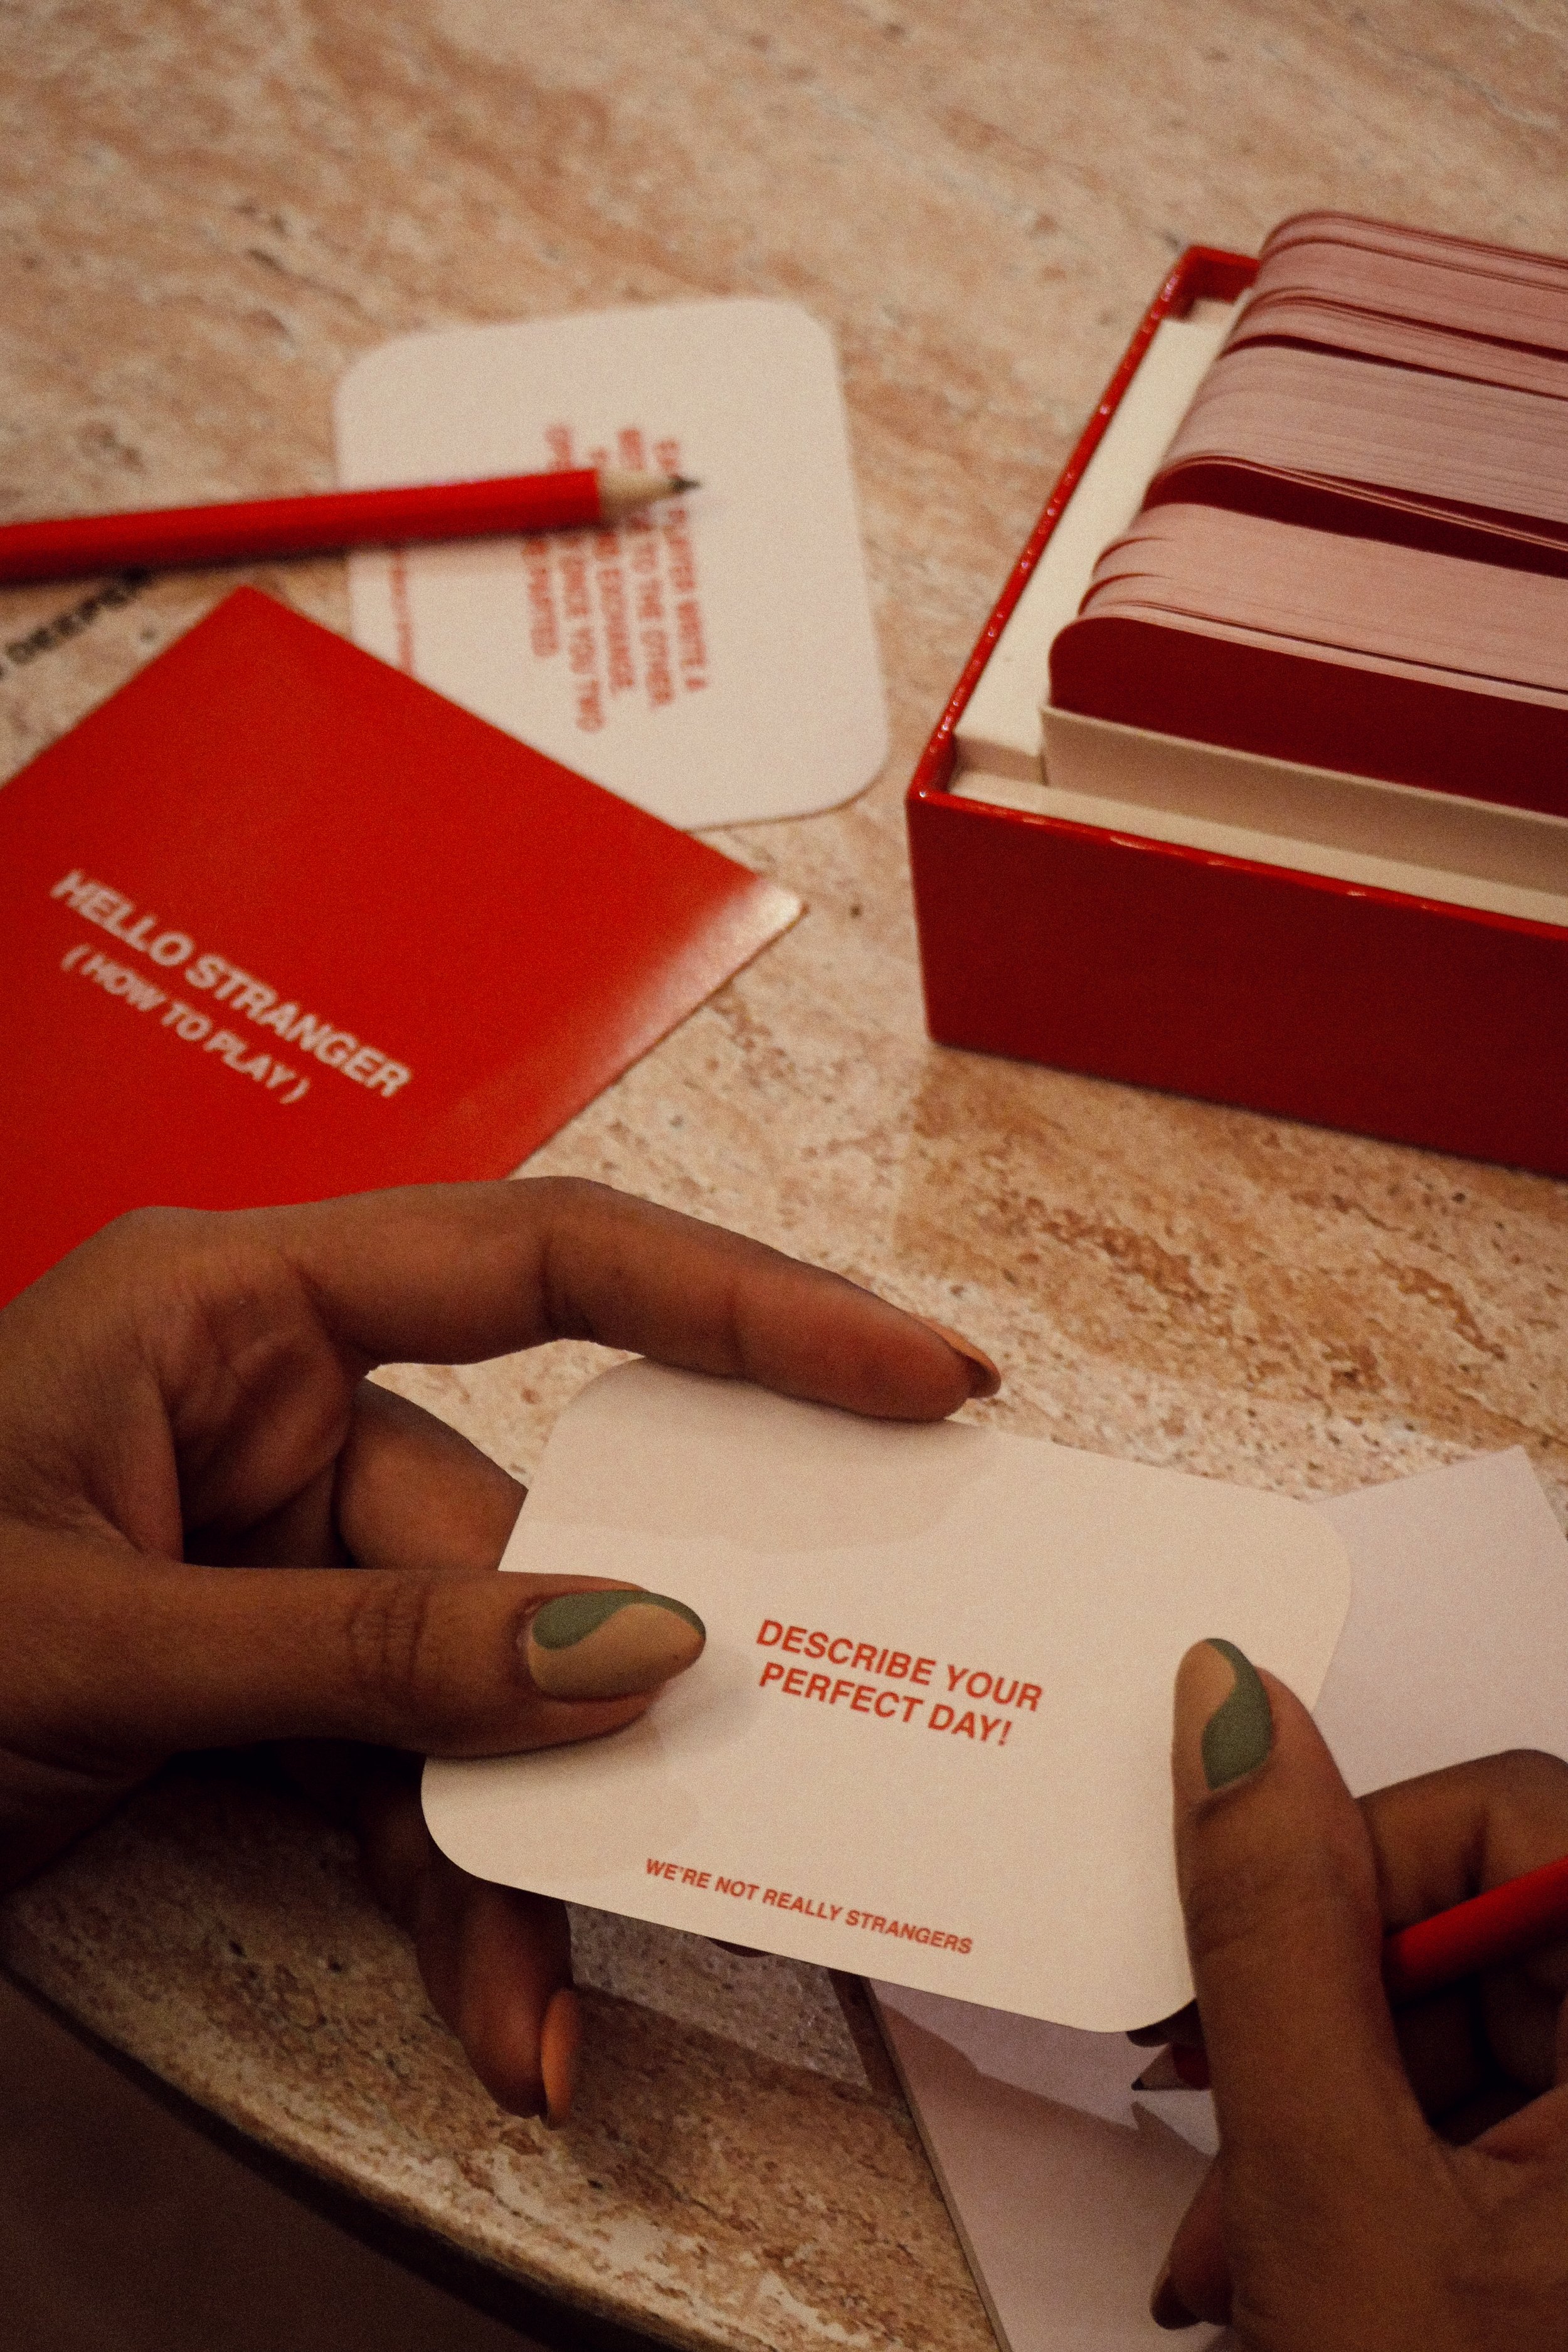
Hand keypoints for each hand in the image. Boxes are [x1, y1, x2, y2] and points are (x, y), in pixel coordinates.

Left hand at [0, 1178, 994, 2117]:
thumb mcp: (93, 1641)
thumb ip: (367, 1648)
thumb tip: (635, 1650)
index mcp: (228, 1305)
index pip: (540, 1261)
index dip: (748, 1309)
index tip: (917, 1379)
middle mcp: (272, 1403)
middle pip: (516, 1535)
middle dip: (593, 1702)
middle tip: (747, 1795)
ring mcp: (272, 1546)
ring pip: (475, 1684)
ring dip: (512, 1849)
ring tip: (545, 2003)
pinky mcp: (264, 1671)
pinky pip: (403, 1762)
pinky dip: (445, 1879)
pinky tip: (490, 2001)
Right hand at [1146, 1640, 1567, 2347]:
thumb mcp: (1337, 2197)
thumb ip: (1271, 1935)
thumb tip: (1232, 1708)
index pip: (1518, 1811)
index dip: (1357, 1865)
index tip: (1249, 1965)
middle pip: (1496, 1924)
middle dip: (1325, 2023)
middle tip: (1223, 2121)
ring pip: (1488, 2029)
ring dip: (1340, 2116)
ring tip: (1253, 2244)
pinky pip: (1511, 2117)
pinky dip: (1398, 2174)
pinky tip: (1316, 2265)